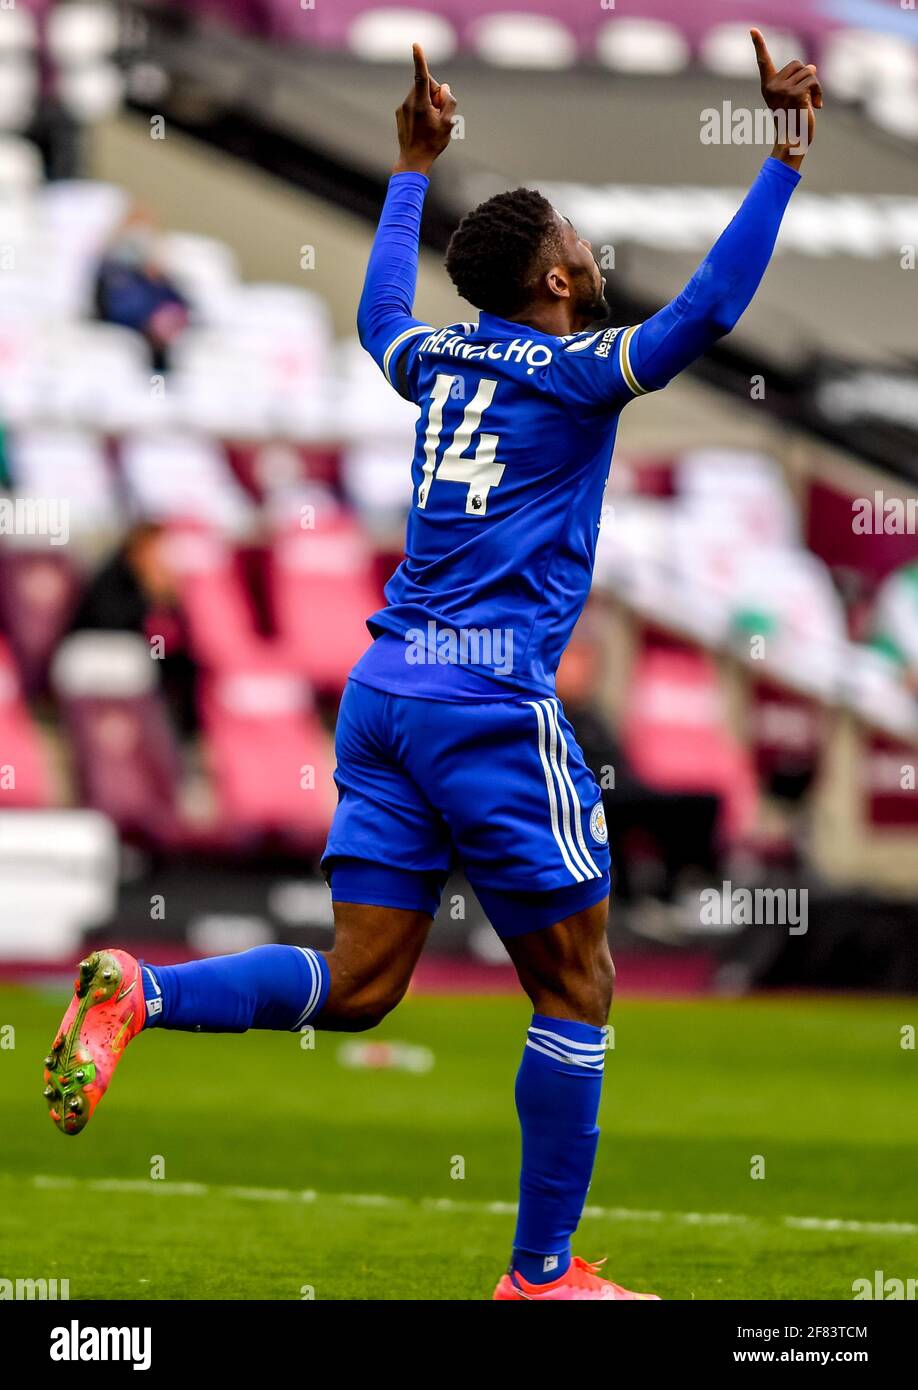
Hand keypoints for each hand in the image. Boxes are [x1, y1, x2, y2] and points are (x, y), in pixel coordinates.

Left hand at [393, 43, 456, 175]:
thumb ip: (449, 102)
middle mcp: (409, 103)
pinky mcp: (400, 114)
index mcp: (420, 104)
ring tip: (431, 122)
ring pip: (420, 94)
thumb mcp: (448, 123)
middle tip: (440, 113)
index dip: (420, 59)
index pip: (421, 76)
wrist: (412, 162)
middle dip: (435, 93)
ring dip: (429, 102)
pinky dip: (422, 109)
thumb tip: (443, 88)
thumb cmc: (432, 143)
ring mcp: (402, 108)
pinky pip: (414, 103)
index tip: (415, 45)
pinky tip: (423, 126)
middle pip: (425, 85)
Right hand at [751, 27, 821, 168]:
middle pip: (797, 64)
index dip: (759, 45)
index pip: (763, 62)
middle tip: (806, 97)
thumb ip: (800, 81)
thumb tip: (812, 67)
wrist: (793, 144)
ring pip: (808, 72)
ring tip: (811, 104)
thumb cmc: (795, 123)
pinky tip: (817, 106)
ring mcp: (782, 91)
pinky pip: (813, 81)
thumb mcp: (796, 98)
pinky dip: (819, 92)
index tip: (753, 30)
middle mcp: (772, 87)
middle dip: (807, 77)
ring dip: (815, 87)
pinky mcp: (794, 94)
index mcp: (768, 87)